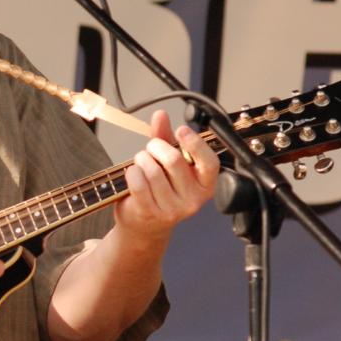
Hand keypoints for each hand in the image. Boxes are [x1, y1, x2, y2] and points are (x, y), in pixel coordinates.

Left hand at [114, 110, 218, 241]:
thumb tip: (160, 115)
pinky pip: (138, 183)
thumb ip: (165, 138)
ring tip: (141, 163)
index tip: (181, 130)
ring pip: (153, 170)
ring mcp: (172, 210)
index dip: (195, 143)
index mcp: (205, 186)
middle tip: (150, 148)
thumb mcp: (168, 163)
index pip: (209, 162)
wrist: (145, 226)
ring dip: (142, 160)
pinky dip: (131, 172)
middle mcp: (193, 200)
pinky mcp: (150, 213)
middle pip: (174, 160)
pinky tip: (133, 174)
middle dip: (157, 147)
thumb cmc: (160, 191)